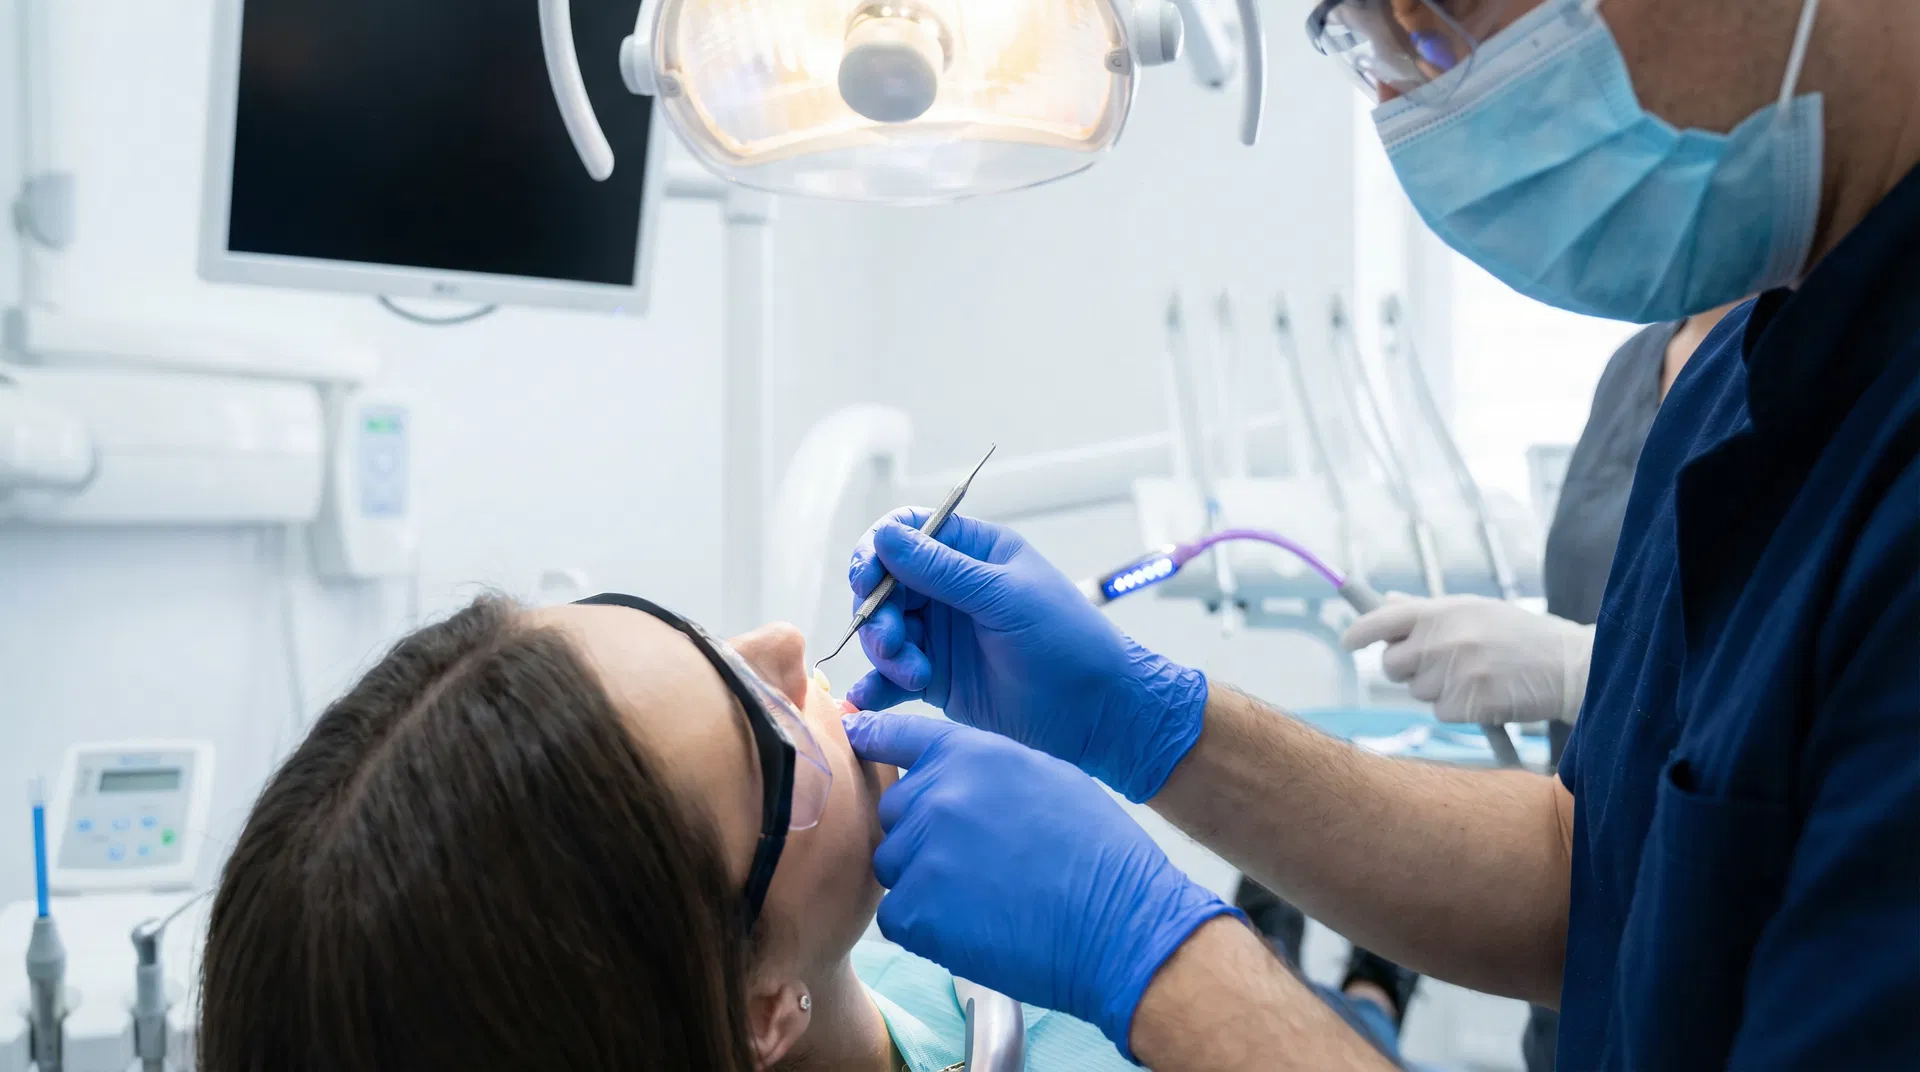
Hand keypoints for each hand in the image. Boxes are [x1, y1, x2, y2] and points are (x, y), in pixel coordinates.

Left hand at [845, 711, 1238, 1058]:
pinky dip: (926, 927)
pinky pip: (898, 916)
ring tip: (982, 899)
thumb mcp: (1045, 778)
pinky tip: (974, 928)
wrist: (1119, 924)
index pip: (897, 736)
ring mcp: (922, 854)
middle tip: (975, 863)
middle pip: (895, 813)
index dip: (872, 738)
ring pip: (894, 866)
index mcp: (969, 754)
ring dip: (924, 883)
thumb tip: (950, 781)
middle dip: (922, 835)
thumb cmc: (1098, 852)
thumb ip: (985, 771)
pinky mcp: (916, 912)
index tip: (852, 737)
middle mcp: (936, 795)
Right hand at [848, 509, 1207, 801]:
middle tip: (891, 643)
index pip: (906, 532)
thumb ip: (942, 570)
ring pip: (882, 630)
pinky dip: (876, 686)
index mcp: (972, 551)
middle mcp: (949, 587)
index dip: (877, 551)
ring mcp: (940, 633)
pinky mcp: (934, 678)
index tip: (866, 580)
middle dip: (876, 612)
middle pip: (883, 584)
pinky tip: (867, 702)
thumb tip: (884, 536)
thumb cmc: (1066, 641)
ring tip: (912, 676)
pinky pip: (889, 676)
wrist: (1095, 713)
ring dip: (883, 652)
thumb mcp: (1005, 598)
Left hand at [1340, 595, 1594, 724]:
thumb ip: (1429, 610)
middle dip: (1407, 668)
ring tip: (1476, 675)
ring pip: (1417, 691)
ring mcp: (1454, 672)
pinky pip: (1440, 713)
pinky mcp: (1468, 703)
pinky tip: (1485, 694)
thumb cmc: (1521, 635)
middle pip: (1391, 665)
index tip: (1347, 643)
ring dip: (1437, 689)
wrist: (1569, 665)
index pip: (1382, 620)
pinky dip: (1458, 710)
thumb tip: (1387, 603)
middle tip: (1440, 664)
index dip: (1358, 634)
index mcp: (1443, 610)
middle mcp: (1443, 639)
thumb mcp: (1476, 609)